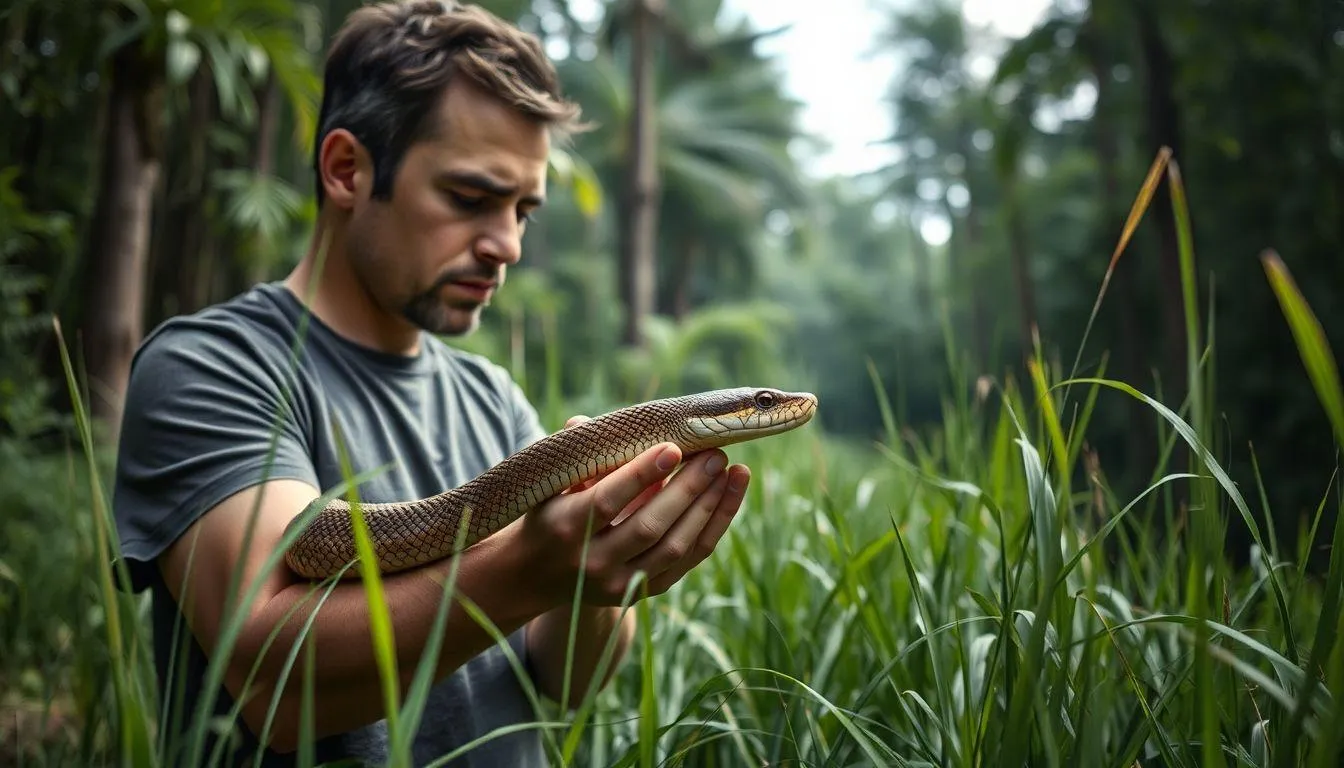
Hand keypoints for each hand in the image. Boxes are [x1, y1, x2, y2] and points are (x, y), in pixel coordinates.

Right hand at [521, 415, 750, 606]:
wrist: (539, 575)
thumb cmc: (550, 513)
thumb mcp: (549, 485)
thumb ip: (573, 455)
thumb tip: (586, 422)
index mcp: (566, 527)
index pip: (608, 500)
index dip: (642, 474)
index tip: (674, 446)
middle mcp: (593, 562)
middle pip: (649, 526)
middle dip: (688, 488)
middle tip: (715, 454)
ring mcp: (620, 583)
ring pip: (675, 546)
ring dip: (709, 507)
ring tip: (730, 471)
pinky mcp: (644, 592)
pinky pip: (688, 559)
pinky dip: (713, 526)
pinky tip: (729, 494)